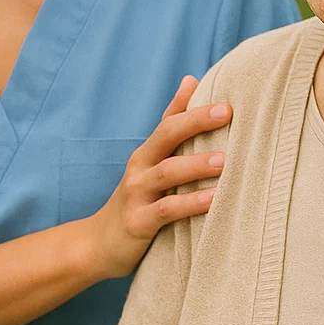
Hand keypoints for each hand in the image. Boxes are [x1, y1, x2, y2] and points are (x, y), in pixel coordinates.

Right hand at [87, 76, 230, 279]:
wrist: (96, 244)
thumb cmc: (135, 199)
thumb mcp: (149, 164)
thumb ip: (170, 126)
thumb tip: (191, 80)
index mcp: (146, 153)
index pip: (170, 122)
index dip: (194, 108)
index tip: (226, 102)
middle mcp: (140, 168)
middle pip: (166, 136)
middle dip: (195, 122)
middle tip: (226, 113)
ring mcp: (136, 194)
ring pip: (167, 172)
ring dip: (196, 165)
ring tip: (225, 160)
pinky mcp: (138, 223)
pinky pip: (166, 210)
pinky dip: (190, 203)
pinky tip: (213, 199)